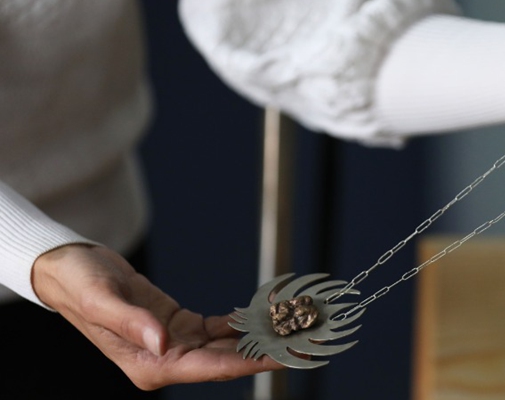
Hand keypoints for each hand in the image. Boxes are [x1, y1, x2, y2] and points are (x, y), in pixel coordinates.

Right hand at [32, 244, 280, 389]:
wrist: (68, 269)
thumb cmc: (79, 284)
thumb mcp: (100, 300)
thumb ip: (132, 324)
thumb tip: (163, 344)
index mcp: (149, 364)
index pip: (210, 368)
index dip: (250, 364)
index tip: (283, 358)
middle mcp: (165, 359)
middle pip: (226, 361)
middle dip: (266, 354)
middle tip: (304, 343)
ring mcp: (174, 344)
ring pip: (227, 345)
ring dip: (259, 338)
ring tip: (295, 329)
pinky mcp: (178, 326)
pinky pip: (218, 328)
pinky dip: (242, 323)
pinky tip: (265, 316)